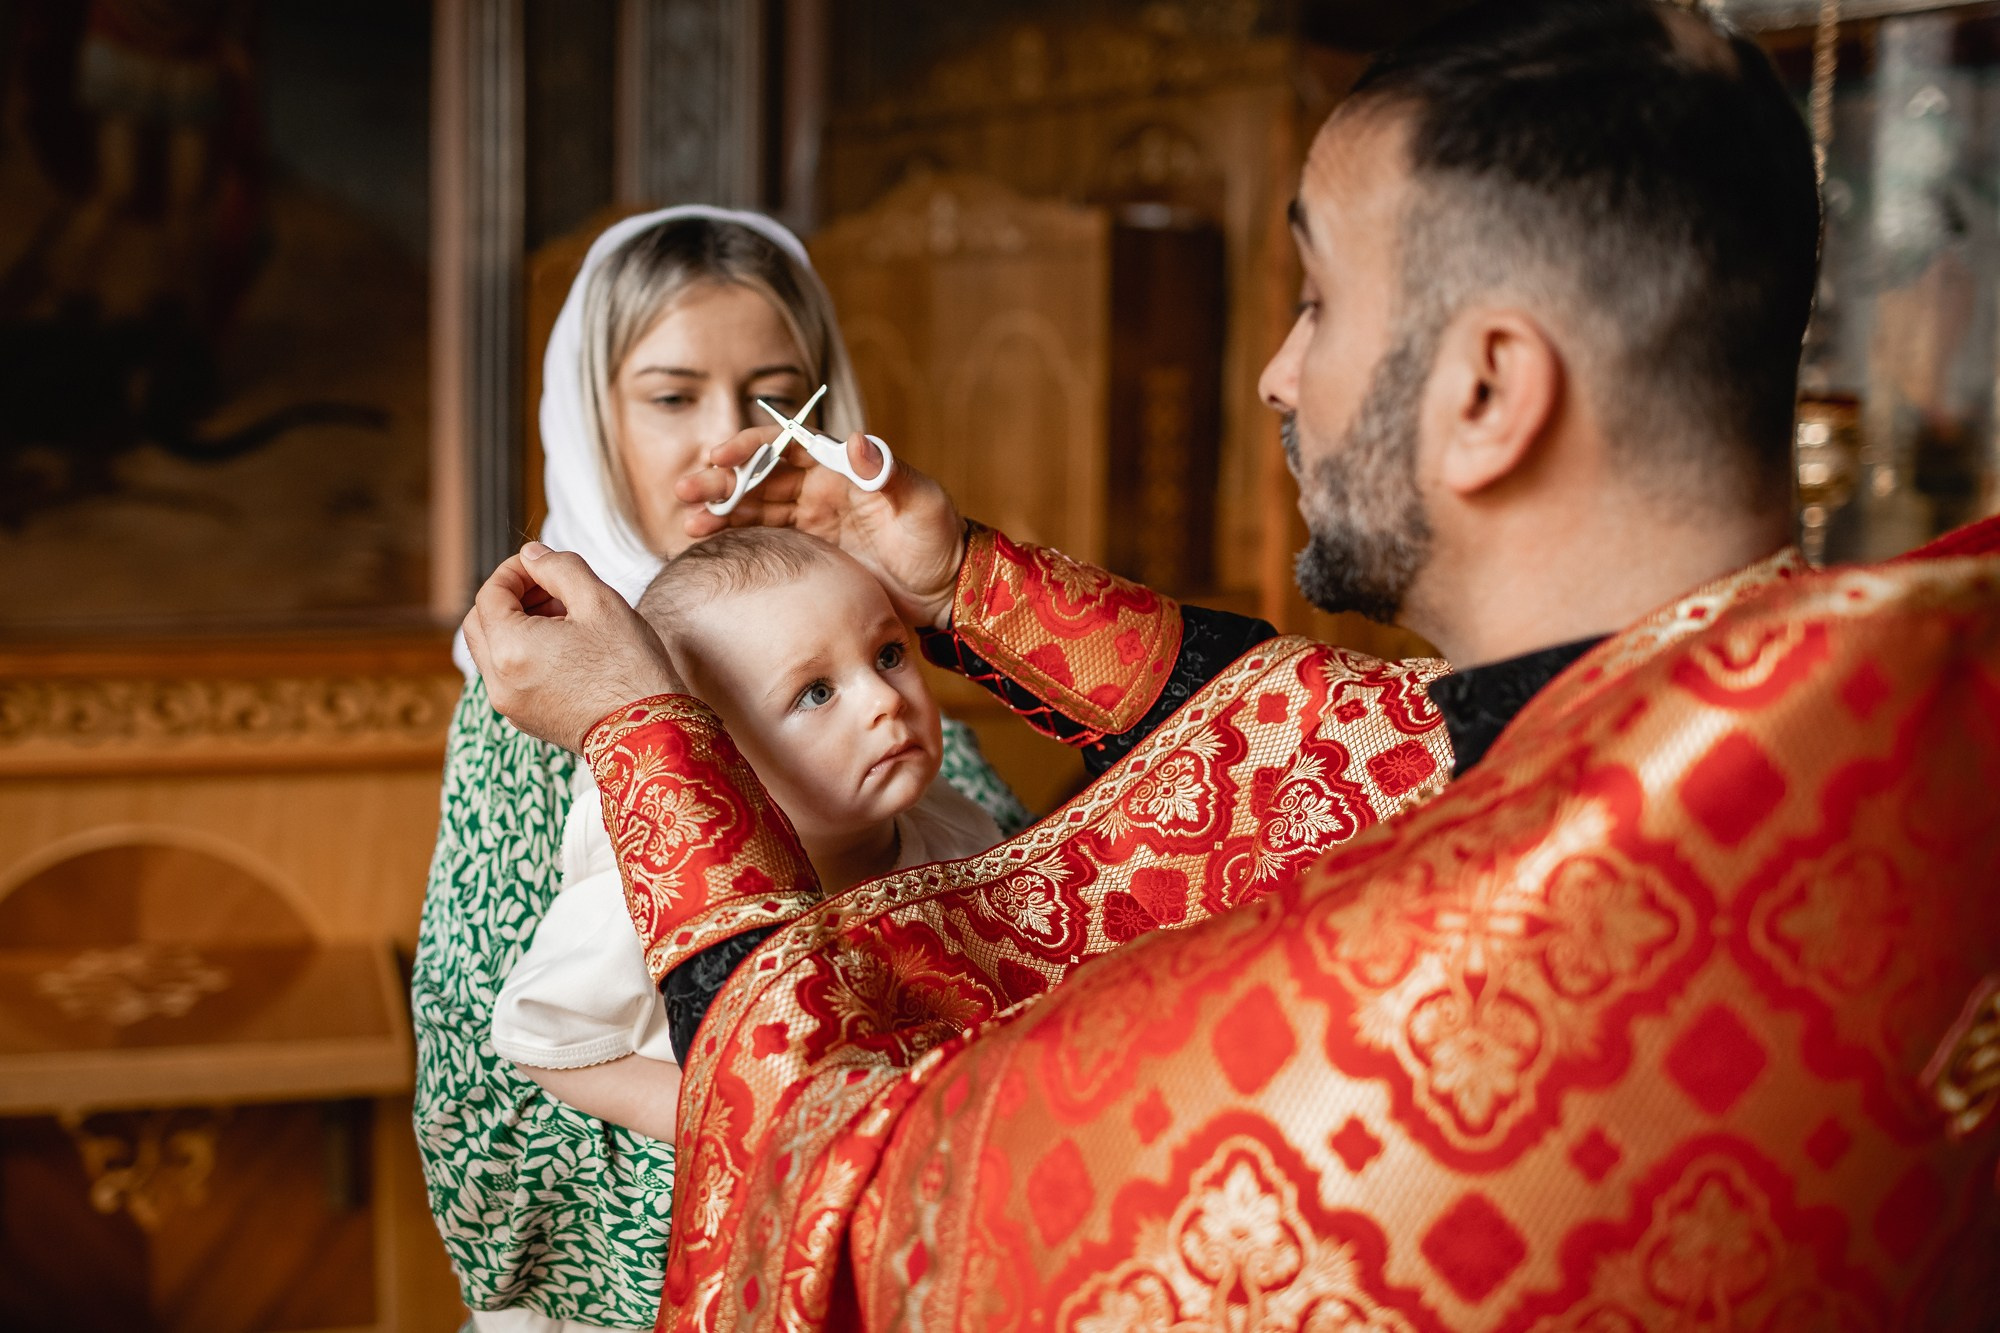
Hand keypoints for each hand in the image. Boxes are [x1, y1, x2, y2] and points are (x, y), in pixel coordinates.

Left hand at [462, 542, 684, 751]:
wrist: (650, 730)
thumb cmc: (630, 667)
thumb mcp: (599, 600)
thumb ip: (559, 567)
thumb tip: (532, 555)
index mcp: (511, 648)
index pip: (490, 594)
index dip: (514, 571)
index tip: (543, 565)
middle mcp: (499, 681)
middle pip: (479, 623)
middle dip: (509, 598)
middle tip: (550, 590)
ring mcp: (509, 705)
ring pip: (491, 651)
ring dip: (515, 626)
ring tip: (564, 620)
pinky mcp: (524, 719)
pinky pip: (508, 676)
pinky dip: (523, 654)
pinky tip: (565, 649)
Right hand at [674, 428, 966, 628]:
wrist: (946, 590)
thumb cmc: (939, 540)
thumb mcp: (920, 503)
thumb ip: (888, 473)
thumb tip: (857, 439)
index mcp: (844, 468)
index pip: (789, 446)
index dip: (753, 448)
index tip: (721, 455)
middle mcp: (822, 489)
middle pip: (763, 477)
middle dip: (723, 481)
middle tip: (685, 490)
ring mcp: (813, 520)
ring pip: (756, 509)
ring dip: (721, 511)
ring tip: (686, 521)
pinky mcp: (809, 551)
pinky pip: (765, 539)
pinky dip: (735, 539)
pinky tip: (706, 544)